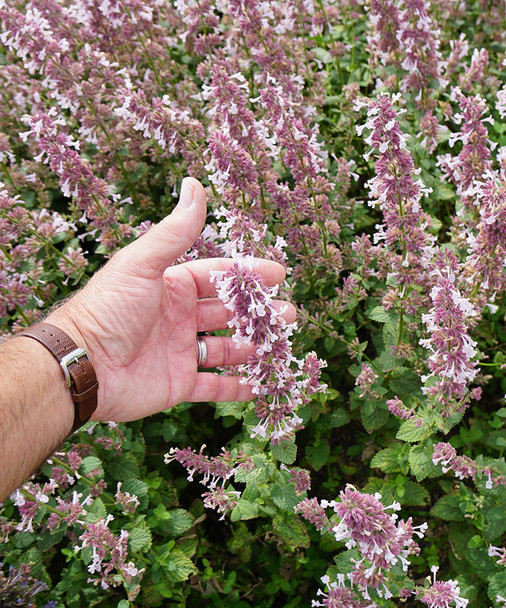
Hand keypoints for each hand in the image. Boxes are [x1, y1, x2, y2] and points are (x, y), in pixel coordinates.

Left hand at [47, 178, 294, 421]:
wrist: (81, 365)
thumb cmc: (109, 309)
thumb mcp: (144, 264)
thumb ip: (175, 230)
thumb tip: (194, 184)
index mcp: (172, 288)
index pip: (218, 277)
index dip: (248, 274)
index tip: (279, 275)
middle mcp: (179, 318)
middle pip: (228, 313)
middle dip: (258, 313)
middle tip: (288, 315)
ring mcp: (179, 352)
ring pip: (226, 350)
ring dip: (252, 348)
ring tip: (277, 345)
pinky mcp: (178, 384)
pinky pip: (213, 387)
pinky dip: (235, 389)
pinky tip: (257, 386)